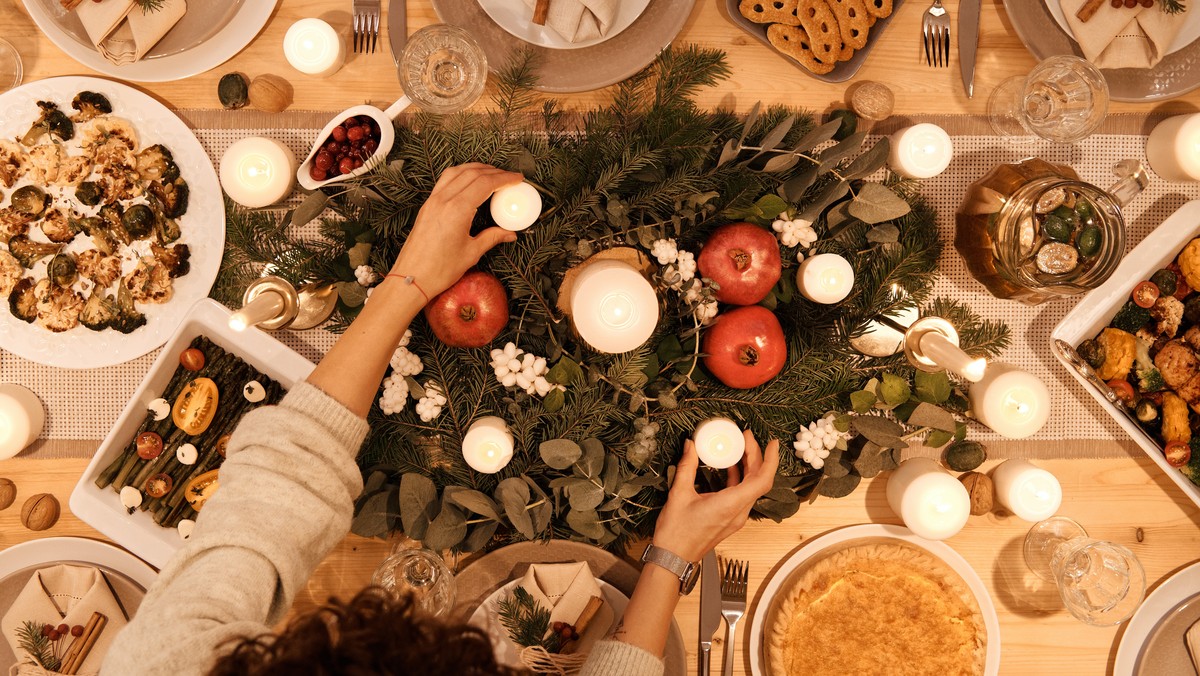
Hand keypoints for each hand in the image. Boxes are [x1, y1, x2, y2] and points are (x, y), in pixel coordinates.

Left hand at [389, 163, 522, 298]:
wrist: (412, 277)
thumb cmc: (440, 269)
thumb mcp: (471, 253)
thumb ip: (492, 237)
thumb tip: (510, 233)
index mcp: (457, 210)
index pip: (485, 183)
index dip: (504, 178)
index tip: (517, 178)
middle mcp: (444, 200)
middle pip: (472, 173)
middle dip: (493, 171)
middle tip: (509, 176)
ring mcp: (433, 200)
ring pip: (457, 172)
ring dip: (476, 168)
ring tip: (491, 173)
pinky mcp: (427, 205)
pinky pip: (445, 180)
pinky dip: (461, 174)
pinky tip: (469, 180)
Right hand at [651, 431, 780, 561]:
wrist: (673, 558)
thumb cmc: (676, 533)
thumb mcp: (679, 493)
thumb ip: (687, 466)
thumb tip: (691, 445)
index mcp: (730, 505)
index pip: (762, 480)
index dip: (771, 460)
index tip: (772, 443)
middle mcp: (738, 512)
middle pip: (758, 480)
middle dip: (756, 456)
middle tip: (746, 436)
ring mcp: (735, 518)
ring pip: (751, 488)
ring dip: (749, 467)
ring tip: (739, 447)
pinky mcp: (730, 520)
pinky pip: (742, 495)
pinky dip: (739, 478)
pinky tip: (729, 466)